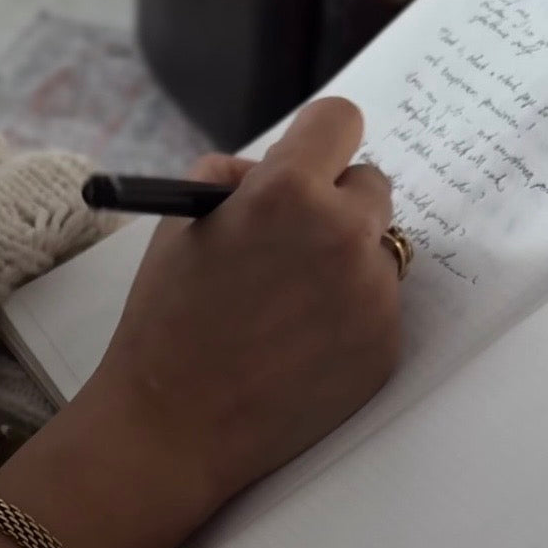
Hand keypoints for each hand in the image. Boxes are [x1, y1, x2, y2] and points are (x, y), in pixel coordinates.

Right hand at [84, 97, 401, 523]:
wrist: (170, 427)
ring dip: (342, 263)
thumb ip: (228, 178)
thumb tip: (267, 168)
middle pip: (371, 185)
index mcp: (288, 194)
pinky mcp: (385, 347)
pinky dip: (346, 318)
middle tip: (286, 247)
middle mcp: (344, 236)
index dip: (315, 142)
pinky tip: (294, 347)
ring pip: (378, 250)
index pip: (339, 121)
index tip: (303, 166)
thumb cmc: (163, 326)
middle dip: (332, 205)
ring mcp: (372, 296)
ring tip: (283, 308)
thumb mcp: (177, 229)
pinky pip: (377, 308)